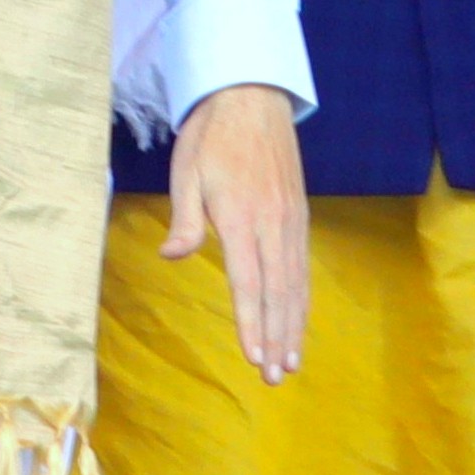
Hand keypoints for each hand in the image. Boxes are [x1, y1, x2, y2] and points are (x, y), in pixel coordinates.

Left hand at [162, 83, 309, 381]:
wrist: (252, 98)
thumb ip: (184, 218)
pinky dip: (302, 300)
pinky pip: (302, 267)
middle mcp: (272, 224)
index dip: (252, 322)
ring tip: (291, 362)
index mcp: (241, 216)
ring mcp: (290, 221)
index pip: (248, 281)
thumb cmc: (211, 136)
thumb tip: (172, 255)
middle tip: (276, 377)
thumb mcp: (186, 171)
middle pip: (278, 292)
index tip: (254, 357)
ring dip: (294, 326)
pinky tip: (298, 322)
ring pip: (296, 284)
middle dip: (277, 337)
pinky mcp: (299, 217)